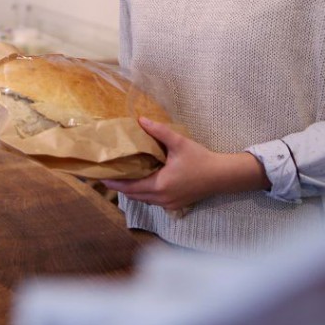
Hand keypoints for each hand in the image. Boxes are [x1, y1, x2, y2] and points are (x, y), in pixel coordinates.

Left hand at [102, 117, 268, 211]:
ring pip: (144, 199)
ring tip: (122, 178)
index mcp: (159, 185)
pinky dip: (144, 193)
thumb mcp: (178, 143)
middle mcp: (162, 198)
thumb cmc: (201, 159)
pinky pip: (153, 200)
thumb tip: (140, 119)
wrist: (222, 176)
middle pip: (134, 195)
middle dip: (120, 187)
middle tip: (108, 176)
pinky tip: (142, 182)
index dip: (115, 183)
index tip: (101, 177)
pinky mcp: (175, 204)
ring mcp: (169, 204)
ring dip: (132, 190)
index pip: (130, 187)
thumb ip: (158, 131)